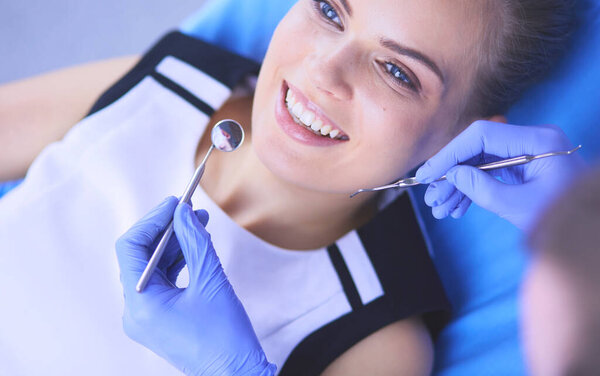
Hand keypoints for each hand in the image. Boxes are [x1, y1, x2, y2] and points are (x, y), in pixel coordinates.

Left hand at [115, 197, 275, 375]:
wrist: (235, 375)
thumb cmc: (225, 337)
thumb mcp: (211, 281)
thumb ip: (195, 241)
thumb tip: (183, 212)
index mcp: (140, 304)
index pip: (131, 248)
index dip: (152, 220)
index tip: (174, 202)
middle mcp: (136, 310)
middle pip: (141, 256)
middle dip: (166, 229)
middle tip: (188, 208)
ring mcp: (147, 316)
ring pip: (153, 267)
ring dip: (174, 243)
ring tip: (199, 222)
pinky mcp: (160, 318)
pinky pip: (163, 282)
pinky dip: (178, 261)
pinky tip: (196, 245)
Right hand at [415, 121, 585, 230]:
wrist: (591, 233)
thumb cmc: (565, 219)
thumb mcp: (520, 207)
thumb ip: (483, 189)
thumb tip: (453, 175)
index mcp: (538, 141)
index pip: (482, 135)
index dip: (451, 153)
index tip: (430, 173)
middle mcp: (531, 140)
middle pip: (477, 148)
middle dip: (451, 173)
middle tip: (431, 196)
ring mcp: (526, 152)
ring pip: (480, 162)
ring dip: (458, 185)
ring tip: (440, 208)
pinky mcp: (523, 166)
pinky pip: (490, 172)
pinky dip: (472, 189)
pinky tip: (457, 208)